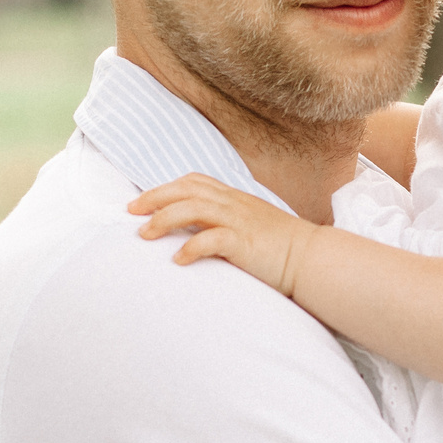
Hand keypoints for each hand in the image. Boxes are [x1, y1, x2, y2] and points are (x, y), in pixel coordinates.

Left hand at [127, 174, 317, 296]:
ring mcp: (239, 221)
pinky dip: (191, 248)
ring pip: (193, 209)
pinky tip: (177, 260)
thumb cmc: (279, 247)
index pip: (193, 182)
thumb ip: (224, 222)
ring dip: (164, 220)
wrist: (312, 259)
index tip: (140, 203)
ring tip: (145, 235)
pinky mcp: (244, 243)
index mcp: (234, 197)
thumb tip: (194, 232)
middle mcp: (233, 204)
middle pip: (186, 190)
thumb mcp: (249, 225)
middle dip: (154, 198)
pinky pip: (211, 240)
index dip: (163, 189)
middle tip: (130, 213)